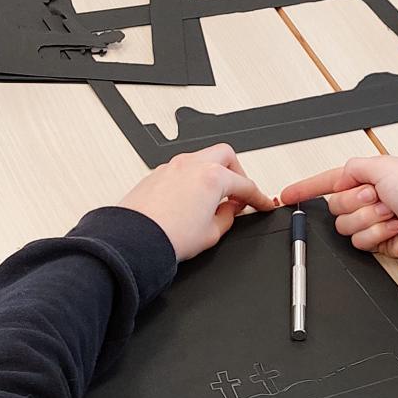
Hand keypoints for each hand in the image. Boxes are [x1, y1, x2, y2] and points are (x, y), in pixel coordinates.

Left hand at [119, 145, 277, 262]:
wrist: (135, 241)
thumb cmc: (168, 236)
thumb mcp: (212, 233)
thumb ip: (228, 216)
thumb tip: (230, 210)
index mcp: (213, 177)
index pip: (245, 184)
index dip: (259, 197)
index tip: (263, 204)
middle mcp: (192, 165)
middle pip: (226, 156)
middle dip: (237, 173)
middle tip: (239, 194)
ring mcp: (172, 166)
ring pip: (202, 158)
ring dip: (213, 173)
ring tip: (215, 198)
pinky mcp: (156, 174)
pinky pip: (182, 169)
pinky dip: (193, 178)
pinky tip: (192, 198)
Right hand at [279, 154, 397, 259]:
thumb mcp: (382, 166)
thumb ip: (353, 167)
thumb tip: (339, 174)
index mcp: (365, 177)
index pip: (327, 182)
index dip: (305, 189)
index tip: (286, 195)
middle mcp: (366, 198)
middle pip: (334, 206)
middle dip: (356, 202)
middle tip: (377, 197)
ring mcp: (370, 220)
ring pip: (345, 226)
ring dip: (368, 219)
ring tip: (389, 213)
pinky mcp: (376, 240)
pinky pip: (358, 242)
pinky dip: (376, 234)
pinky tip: (392, 228)